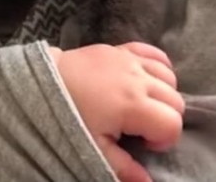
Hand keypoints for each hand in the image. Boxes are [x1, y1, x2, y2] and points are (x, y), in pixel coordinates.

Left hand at [48, 42, 184, 181]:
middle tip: (141, 129)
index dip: (164, 140)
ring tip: (141, 106)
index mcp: (133, 105)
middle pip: (176, 100)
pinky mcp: (121, 48)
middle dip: (165, 118)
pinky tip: (145, 80)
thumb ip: (122, 166)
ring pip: (169, 76)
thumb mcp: (92, 147)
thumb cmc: (66, 116)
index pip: (172, 124)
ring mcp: (130, 60)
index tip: (143, 144)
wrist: (39, 83)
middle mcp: (138, 79)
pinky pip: (154, 52)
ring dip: (163, 93)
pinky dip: (157, 66)